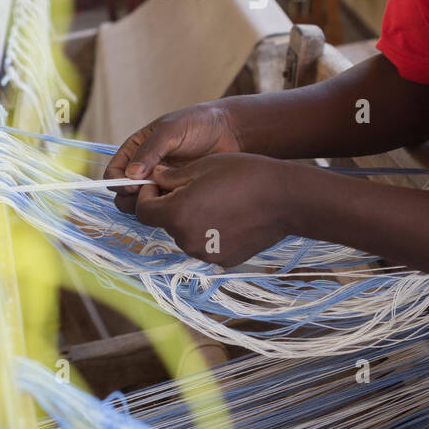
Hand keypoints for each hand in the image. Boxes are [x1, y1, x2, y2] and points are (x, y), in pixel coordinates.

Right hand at [105, 103, 241, 214]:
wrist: (229, 132)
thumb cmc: (198, 123)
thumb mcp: (171, 130)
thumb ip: (150, 150)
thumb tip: (131, 175)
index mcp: (136, 150)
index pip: (113, 173)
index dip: (117, 182)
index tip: (133, 184)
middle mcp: (144, 169)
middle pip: (123, 194)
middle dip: (131, 197)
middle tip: (151, 192)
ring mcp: (160, 183)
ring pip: (142, 205)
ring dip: (150, 204)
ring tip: (169, 194)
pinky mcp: (177, 194)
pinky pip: (164, 208)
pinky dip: (168, 208)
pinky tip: (182, 198)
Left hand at [134, 153, 292, 267]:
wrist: (285, 199)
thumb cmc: (244, 175)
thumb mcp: (203, 167)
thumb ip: (172, 177)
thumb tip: (154, 177)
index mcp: (177, 214)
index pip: (143, 211)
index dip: (146, 196)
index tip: (158, 186)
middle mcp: (187, 239)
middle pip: (166, 223)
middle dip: (172, 206)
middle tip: (193, 188)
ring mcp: (206, 254)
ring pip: (186, 235)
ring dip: (191, 219)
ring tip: (217, 201)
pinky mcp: (223, 261)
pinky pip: (207, 245)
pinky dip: (210, 232)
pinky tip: (231, 216)